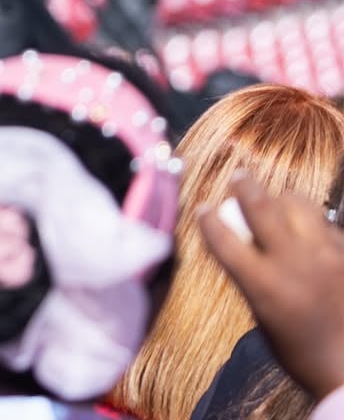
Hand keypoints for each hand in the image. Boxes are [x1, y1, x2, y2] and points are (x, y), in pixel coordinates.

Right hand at [199, 174, 343, 399]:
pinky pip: (326, 224)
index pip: (225, 241)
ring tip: (277, 197)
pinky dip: (312, 221)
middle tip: (238, 177)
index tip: (203, 209)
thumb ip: (251, 278)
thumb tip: (241, 245)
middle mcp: (294, 263)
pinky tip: (309, 228)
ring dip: (282, 197)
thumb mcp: (263, 317)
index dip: (208, 221)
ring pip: (299, 205)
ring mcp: (326, 256)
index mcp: (265, 286)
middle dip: (245, 186)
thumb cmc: (299, 352)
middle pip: (262, 207)